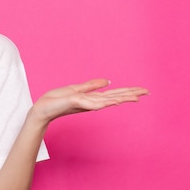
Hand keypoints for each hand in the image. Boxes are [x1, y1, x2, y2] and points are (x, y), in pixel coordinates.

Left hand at [32, 78, 148, 124]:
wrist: (42, 109)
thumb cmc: (56, 100)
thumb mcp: (76, 90)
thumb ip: (91, 86)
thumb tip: (108, 81)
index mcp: (92, 98)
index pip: (114, 94)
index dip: (128, 92)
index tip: (142, 90)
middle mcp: (91, 102)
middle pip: (115, 97)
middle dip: (131, 94)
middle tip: (147, 92)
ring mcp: (85, 104)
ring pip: (108, 100)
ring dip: (123, 97)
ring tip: (137, 96)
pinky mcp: (77, 103)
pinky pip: (94, 102)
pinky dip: (106, 102)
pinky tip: (116, 101)